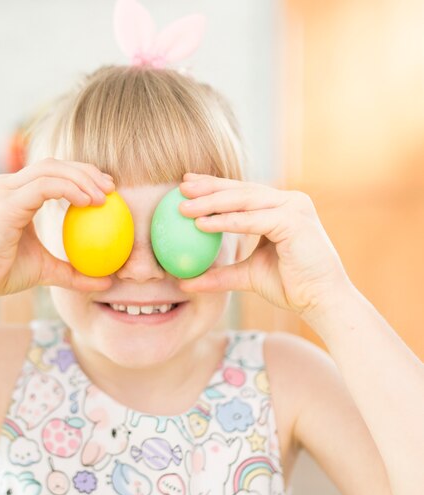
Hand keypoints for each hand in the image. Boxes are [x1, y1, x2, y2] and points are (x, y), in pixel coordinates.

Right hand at [0, 158, 114, 297]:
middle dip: (86, 171)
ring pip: (50, 169)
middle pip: (54, 164)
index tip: (107, 191)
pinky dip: (68, 189)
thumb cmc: (3, 274)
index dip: (82, 175)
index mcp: (16, 194)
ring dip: (81, 178)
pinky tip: (87, 202)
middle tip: (111, 187)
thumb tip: (107, 282)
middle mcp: (8, 186)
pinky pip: (43, 187)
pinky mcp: (5, 203)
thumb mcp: (47, 271)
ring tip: (104, 196)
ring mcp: (4, 191)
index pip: (53, 173)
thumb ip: (75, 272)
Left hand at [177, 173, 350, 317]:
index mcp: (280, 209)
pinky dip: (226, 222)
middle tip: (180, 188)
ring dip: (211, 203)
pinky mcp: (295, 222)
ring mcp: (294, 209)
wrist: (320, 301)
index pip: (242, 193)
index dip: (214, 187)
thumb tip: (185, 282)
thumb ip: (219, 274)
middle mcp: (289, 202)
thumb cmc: (290, 287)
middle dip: (208, 187)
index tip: (186, 186)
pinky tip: (202, 225)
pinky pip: (252, 220)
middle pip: (241, 190)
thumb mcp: (246, 276)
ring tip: (183, 207)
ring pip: (244, 200)